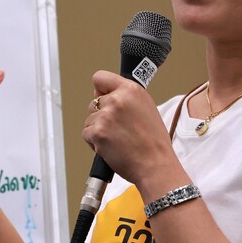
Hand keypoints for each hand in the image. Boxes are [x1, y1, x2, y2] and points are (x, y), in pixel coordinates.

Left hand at [80, 70, 180, 192]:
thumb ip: (125, 98)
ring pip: (89, 120)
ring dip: (98, 130)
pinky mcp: (97, 132)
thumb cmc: (154, 142)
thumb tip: (101, 95)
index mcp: (131, 90)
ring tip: (118, 139)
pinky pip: (86, 134)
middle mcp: (117, 99)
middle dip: (101, 116)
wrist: (156, 164)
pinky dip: (94, 142)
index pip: (100, 78)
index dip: (100, 89)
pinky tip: (111, 146)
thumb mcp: (146, 108)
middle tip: (119, 129)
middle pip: (93, 103)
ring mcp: (106, 116)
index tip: (102, 96)